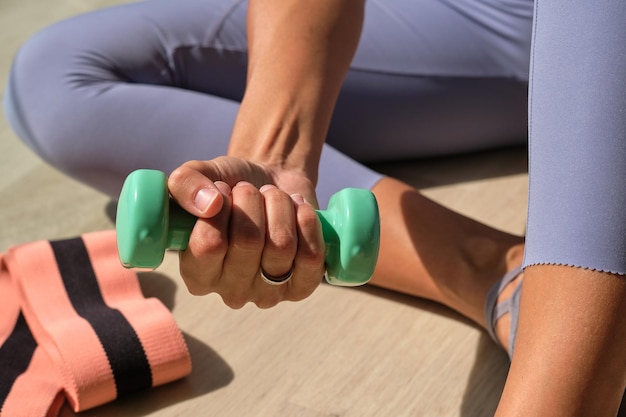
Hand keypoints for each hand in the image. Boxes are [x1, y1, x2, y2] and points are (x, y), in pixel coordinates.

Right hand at [167, 157, 325, 307]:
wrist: (271, 183)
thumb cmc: (229, 186)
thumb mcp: (199, 176)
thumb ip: (185, 184)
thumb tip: (209, 203)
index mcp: (197, 275)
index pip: (209, 245)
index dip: (221, 208)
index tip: (223, 188)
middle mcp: (230, 292)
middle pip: (248, 241)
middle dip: (252, 200)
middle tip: (249, 189)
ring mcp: (268, 294)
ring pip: (282, 244)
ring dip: (279, 205)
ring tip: (272, 196)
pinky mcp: (302, 287)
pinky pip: (311, 256)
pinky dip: (307, 221)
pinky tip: (298, 208)